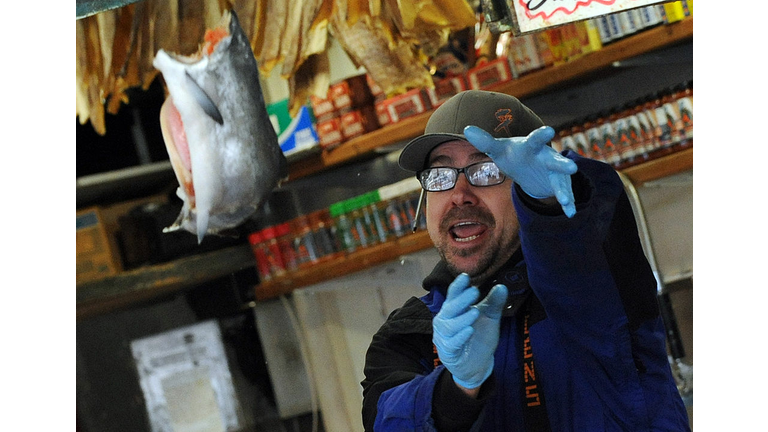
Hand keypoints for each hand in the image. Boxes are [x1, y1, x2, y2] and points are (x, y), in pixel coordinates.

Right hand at [433, 273, 507, 388]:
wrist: (477, 365)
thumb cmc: (479, 337)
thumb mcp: (490, 318)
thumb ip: (494, 303)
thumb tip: (502, 286)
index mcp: (453, 309)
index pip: (453, 295)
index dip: (458, 286)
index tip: (466, 276)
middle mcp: (445, 321)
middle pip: (450, 308)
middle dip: (462, 299)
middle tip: (475, 291)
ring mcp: (444, 336)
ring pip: (449, 326)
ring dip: (462, 318)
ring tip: (475, 312)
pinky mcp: (448, 352)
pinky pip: (452, 343)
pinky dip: (460, 337)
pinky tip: (469, 330)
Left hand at [464, 125, 577, 217]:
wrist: (530, 167)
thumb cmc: (513, 155)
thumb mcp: (498, 149)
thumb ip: (484, 141)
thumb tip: (466, 129)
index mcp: (532, 147)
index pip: (535, 140)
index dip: (541, 136)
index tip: (549, 131)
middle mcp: (546, 158)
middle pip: (555, 161)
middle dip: (562, 165)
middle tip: (571, 168)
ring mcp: (554, 173)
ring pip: (560, 181)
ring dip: (563, 190)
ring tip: (564, 201)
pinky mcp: (557, 186)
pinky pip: (565, 195)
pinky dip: (568, 204)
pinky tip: (570, 213)